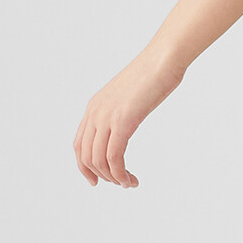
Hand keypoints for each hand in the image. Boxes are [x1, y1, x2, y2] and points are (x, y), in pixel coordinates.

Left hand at [73, 47, 184, 186]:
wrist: (163, 59)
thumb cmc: (155, 72)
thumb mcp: (131, 94)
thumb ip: (124, 108)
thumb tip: (130, 116)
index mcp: (94, 106)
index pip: (79, 144)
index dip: (84, 166)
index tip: (98, 180)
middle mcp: (95, 112)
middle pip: (86, 156)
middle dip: (101, 176)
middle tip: (121, 183)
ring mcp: (107, 117)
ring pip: (99, 160)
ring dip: (113, 178)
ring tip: (129, 183)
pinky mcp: (123, 121)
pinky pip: (114, 156)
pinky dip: (121, 173)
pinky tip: (131, 179)